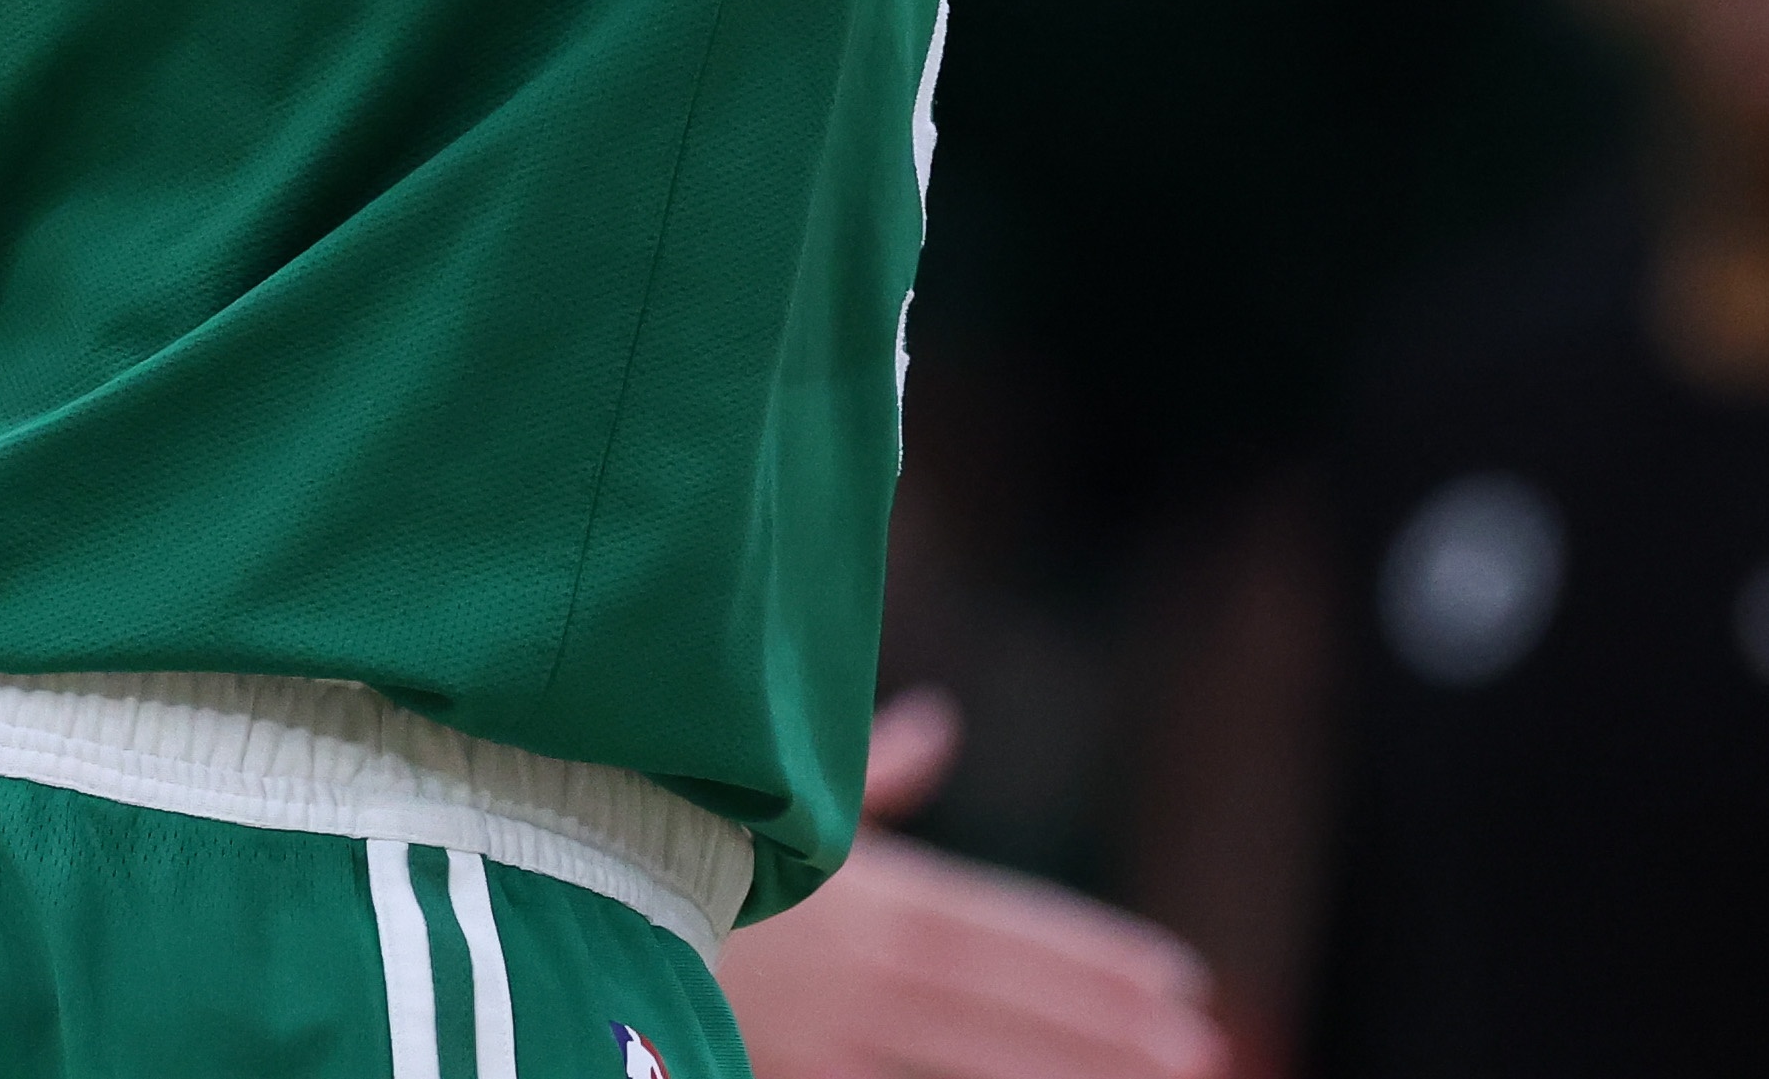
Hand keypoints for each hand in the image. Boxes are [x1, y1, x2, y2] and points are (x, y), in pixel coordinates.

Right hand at [721, 689, 1228, 1078]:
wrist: (565, 901)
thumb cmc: (676, 844)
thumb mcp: (792, 808)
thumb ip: (879, 778)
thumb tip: (941, 724)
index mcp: (883, 895)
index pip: (1017, 931)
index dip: (1098, 957)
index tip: (1179, 980)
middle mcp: (874, 966)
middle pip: (1016, 1004)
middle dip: (1112, 1030)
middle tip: (1204, 1049)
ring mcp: (835, 1032)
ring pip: (976, 1062)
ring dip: (1070, 1072)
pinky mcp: (794, 1072)